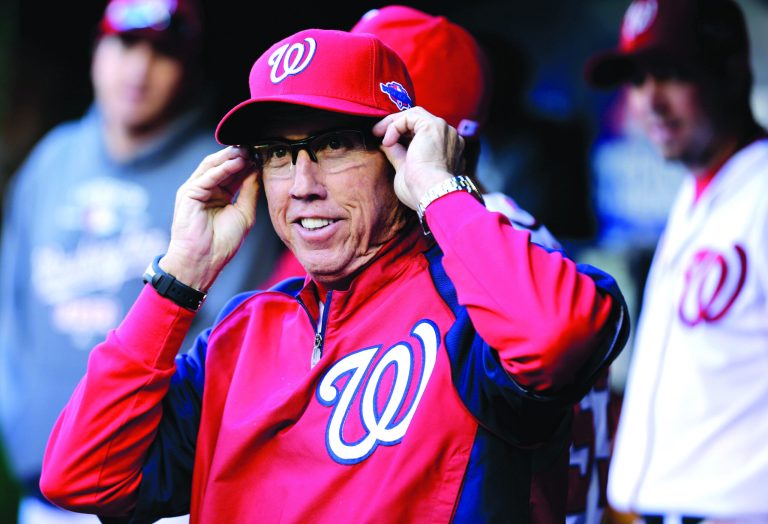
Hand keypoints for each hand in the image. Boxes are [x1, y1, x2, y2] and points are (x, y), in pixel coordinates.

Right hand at [160, 146, 259, 290]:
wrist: (204, 260)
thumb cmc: (223, 242)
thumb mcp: (244, 213)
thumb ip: (249, 192)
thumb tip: (258, 171)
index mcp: (221, 194)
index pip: (235, 173)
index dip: (249, 163)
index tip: (263, 154)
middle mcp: (208, 189)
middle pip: (224, 166)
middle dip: (239, 155)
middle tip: (255, 146)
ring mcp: (196, 189)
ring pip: (214, 167)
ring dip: (231, 157)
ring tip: (247, 150)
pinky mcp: (188, 193)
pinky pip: (207, 177)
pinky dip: (222, 169)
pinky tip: (236, 162)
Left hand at [373, 107, 464, 210]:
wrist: (429, 192)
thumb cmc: (420, 190)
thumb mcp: (406, 169)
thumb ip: (398, 154)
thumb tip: (386, 144)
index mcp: (447, 149)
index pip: (423, 133)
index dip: (403, 134)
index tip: (386, 142)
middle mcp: (449, 137)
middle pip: (419, 121)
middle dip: (397, 125)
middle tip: (377, 132)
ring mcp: (443, 129)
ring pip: (414, 115)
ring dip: (393, 123)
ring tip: (378, 133)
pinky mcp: (432, 125)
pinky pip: (409, 117)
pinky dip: (395, 126)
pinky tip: (387, 141)